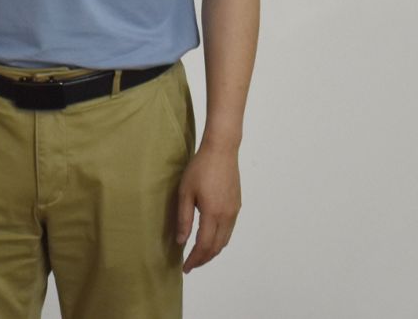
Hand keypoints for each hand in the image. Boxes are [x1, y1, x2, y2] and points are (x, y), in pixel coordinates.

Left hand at [174, 142, 240, 272]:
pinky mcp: (236, 206)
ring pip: (224, 240)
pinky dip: (219, 240)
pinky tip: (210, 238)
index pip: (204, 245)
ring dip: (212, 251)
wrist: (221, 150)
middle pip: (216, 247)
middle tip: (190, 265)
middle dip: (203, 259)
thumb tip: (181, 241)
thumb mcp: (185, 192)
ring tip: (198, 255)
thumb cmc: (200, 168)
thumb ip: (184, 219)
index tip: (185, 267)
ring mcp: (234, 211)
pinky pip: (229, 230)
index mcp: (213, 214)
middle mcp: (227, 216)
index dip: (194, 259)